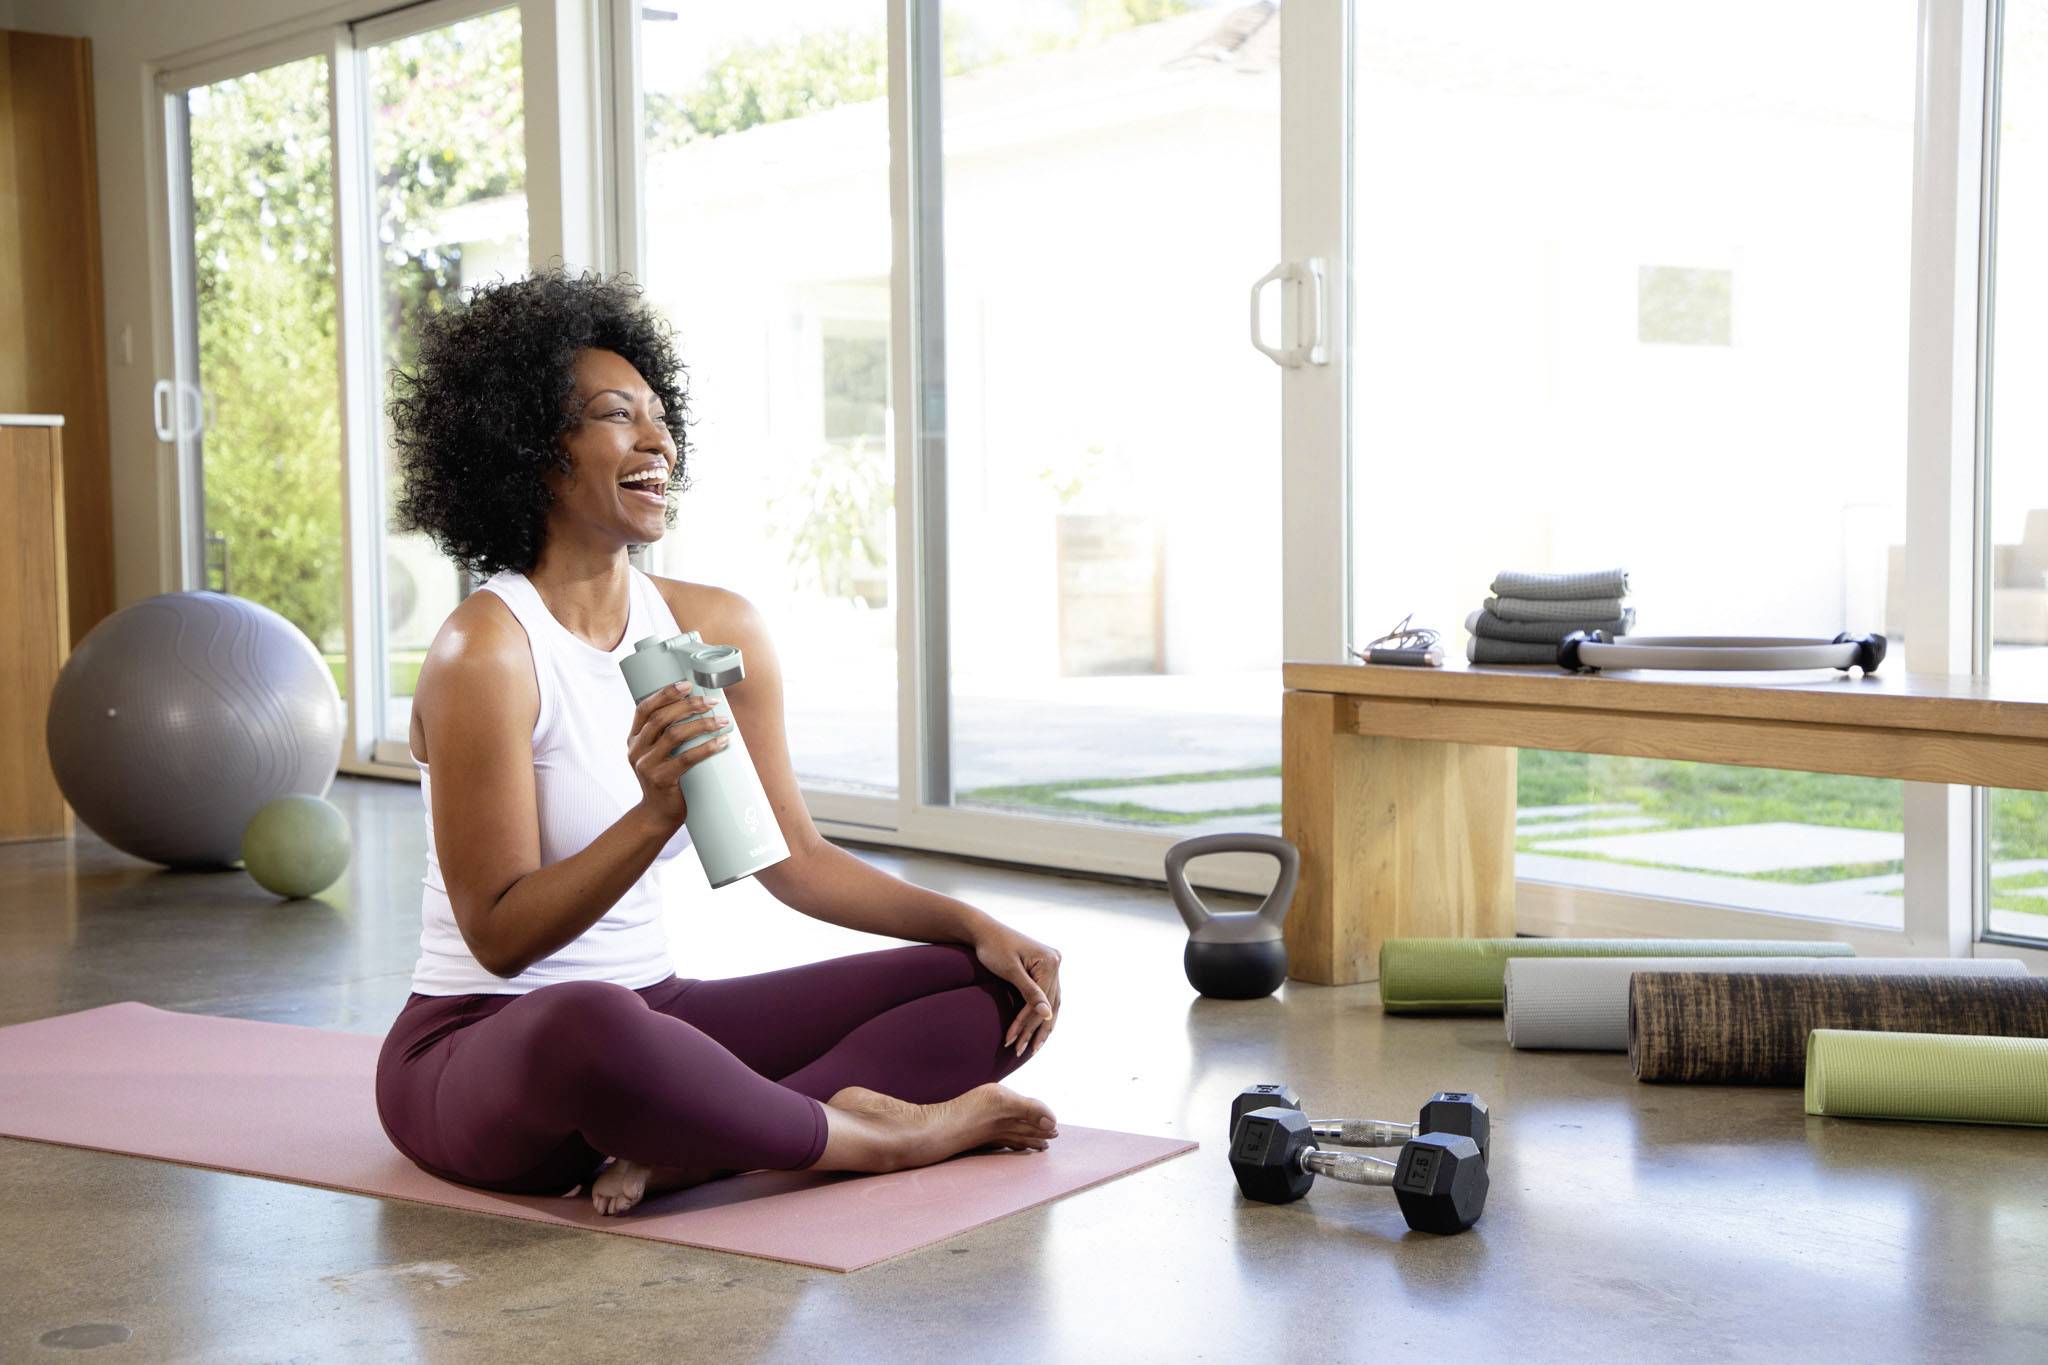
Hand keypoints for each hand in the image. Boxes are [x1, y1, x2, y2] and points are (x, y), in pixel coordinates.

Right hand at [626, 681, 730, 829]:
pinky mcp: (661, 780)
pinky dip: (706, 747)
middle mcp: (636, 749)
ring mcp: (646, 765)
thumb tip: (703, 707)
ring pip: (674, 735)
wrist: (658, 814)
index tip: (687, 684)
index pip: (644, 708)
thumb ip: (669, 734)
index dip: (665, 693)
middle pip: (661, 718)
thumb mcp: (659, 753)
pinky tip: (722, 742)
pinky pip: (686, 759)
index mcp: (634, 738)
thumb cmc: (667, 778)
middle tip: (711, 702)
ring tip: (722, 720)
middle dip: (688, 706)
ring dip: (701, 724)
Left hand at [974, 921, 1061, 1057]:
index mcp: (1050, 961)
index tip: (1013, 1042)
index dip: (1026, 1024)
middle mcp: (1055, 962)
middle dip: (1034, 1029)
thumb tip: (1048, 1015)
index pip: (1040, 1001)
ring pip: (1052, 1003)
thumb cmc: (992, 948)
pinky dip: (1042, 1013)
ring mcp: (1052, 964)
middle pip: (1048, 1003)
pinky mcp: (1046, 967)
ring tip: (1033, 1048)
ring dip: (1042, 1026)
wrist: (983, 930)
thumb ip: (1030, 992)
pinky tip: (1039, 1029)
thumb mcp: (1010, 971)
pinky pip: (1048, 995)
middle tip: (1024, 1052)